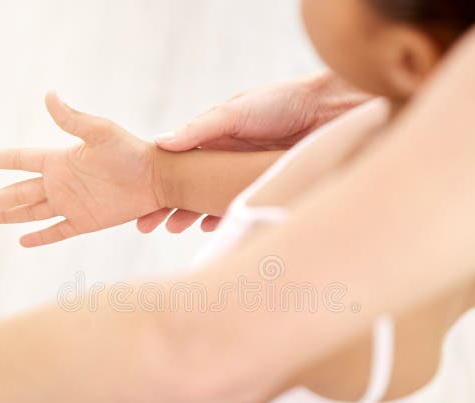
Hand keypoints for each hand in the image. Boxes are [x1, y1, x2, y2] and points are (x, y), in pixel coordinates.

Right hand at [0, 92, 165, 246]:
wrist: (157, 178)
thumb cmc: (132, 151)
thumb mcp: (101, 132)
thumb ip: (73, 119)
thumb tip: (49, 94)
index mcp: (59, 160)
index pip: (19, 160)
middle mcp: (60, 182)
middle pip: (16, 193)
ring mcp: (71, 203)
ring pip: (30, 213)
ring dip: (7, 217)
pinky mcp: (85, 221)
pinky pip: (56, 231)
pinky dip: (40, 236)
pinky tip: (22, 241)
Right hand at [137, 70, 371, 232]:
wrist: (331, 110)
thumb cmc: (283, 102)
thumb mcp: (235, 111)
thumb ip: (200, 129)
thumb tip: (161, 144)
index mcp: (216, 140)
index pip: (180, 167)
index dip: (161, 186)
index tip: (142, 205)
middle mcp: (228, 160)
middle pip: (192, 188)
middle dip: (170, 207)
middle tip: (149, 226)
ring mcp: (246, 177)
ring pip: (213, 201)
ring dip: (194, 215)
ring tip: (176, 228)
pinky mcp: (267, 189)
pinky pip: (240, 208)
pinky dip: (225, 218)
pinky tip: (213, 229)